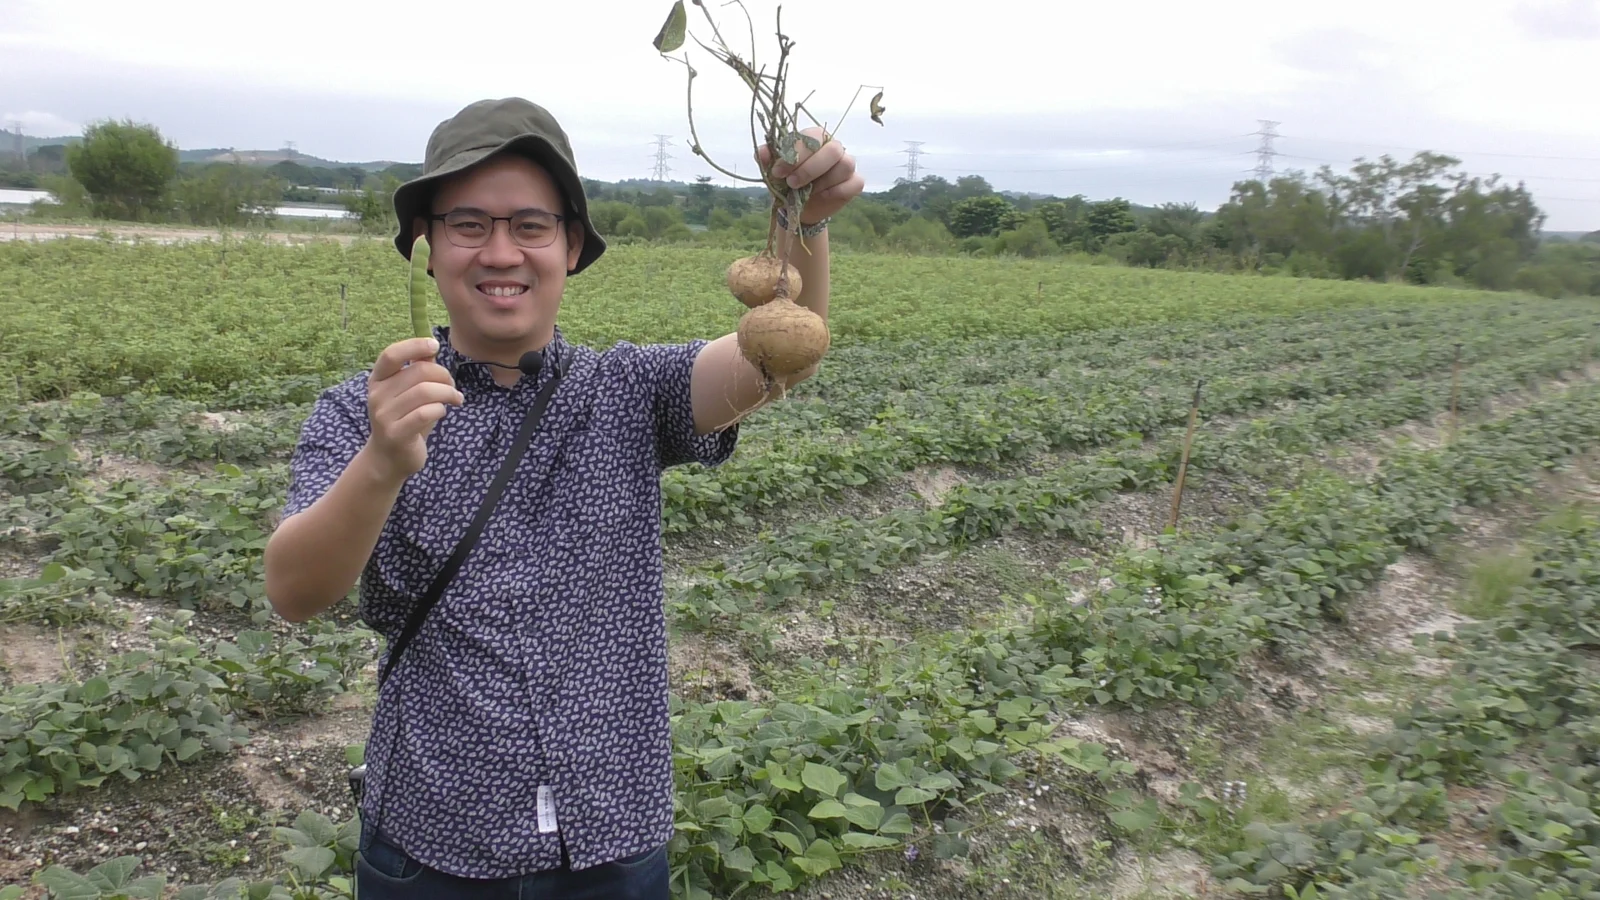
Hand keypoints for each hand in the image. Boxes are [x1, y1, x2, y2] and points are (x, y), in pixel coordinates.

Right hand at [363, 337, 462, 481]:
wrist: (388, 458)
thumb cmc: (404, 419)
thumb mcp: (407, 393)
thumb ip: (417, 371)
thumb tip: (431, 347)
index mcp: (377, 380)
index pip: (391, 354)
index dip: (414, 345)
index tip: (435, 345)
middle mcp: (377, 395)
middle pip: (418, 372)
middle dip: (444, 376)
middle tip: (453, 387)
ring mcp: (384, 415)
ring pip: (425, 391)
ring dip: (448, 393)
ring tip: (456, 399)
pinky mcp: (396, 434)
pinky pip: (426, 412)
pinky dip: (441, 409)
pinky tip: (443, 412)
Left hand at [758, 126, 863, 224]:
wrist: (799, 208)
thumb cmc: (787, 183)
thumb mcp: (774, 172)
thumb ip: (767, 159)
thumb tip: (761, 152)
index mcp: (815, 138)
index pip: (811, 138)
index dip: (795, 155)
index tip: (778, 172)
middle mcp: (834, 147)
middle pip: (832, 150)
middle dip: (810, 168)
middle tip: (791, 183)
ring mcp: (847, 164)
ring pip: (845, 165)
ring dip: (823, 181)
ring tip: (806, 192)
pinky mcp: (854, 183)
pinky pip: (855, 183)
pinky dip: (837, 191)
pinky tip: (822, 196)